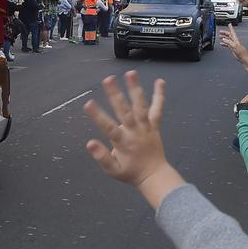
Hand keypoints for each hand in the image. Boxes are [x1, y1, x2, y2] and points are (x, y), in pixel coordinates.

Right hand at [84, 72, 179, 199]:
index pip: (108, 127)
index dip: (98, 115)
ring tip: (131, 73)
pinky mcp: (154, 125)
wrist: (154, 175)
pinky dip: (159, 96)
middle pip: (124, 111)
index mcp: (123, 143)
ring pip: (141, 106)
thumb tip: (89, 143)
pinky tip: (160, 81)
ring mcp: (146, 127)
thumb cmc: (130, 172)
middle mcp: (135, 132)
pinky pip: (158, 109)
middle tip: (108, 79)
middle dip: (115, 95)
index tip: (88, 103)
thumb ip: (101, 157)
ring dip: (135, 89)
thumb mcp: (112, 170)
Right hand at [218, 25, 246, 56]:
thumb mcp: (235, 46)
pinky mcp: (232, 48)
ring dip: (224, 37)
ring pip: (227, 39)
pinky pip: (227, 44)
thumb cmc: (241, 52)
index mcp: (235, 40)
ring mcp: (233, 44)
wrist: (243, 57)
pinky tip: (222, 44)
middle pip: (229, 35)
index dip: (231, 28)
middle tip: (220, 31)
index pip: (232, 32)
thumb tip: (224, 39)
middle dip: (224, 33)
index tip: (229, 24)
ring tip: (220, 36)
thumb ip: (229, 42)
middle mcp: (234, 41)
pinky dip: (224, 43)